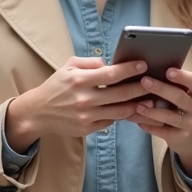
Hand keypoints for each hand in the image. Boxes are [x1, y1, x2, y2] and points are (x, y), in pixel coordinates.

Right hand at [6, 57, 153, 146]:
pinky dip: (122, 115)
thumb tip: (110, 64)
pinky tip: (133, 109)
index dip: (130, 69)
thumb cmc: (56, 86)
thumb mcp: (68, 66)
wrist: (38, 112)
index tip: (143, 65)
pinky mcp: (87, 129)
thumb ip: (90, 62)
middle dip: (141, 87)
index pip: (111, 74)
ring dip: (137, 104)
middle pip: (121, 94)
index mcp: (79, 80)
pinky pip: (111, 121)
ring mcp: (86, 116)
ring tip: (150, 98)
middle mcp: (84, 99)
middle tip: (154, 82)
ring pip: (120, 111)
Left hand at [126, 67, 191, 171]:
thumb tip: (148, 68)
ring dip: (153, 111)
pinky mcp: (182, 137)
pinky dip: (151, 127)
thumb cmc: (181, 106)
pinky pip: (165, 132)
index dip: (183, 76)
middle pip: (180, 97)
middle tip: (144, 81)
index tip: (168, 71)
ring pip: (172, 117)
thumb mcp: (183, 93)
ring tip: (138, 106)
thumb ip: (171, 83)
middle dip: (161, 89)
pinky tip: (140, 122)